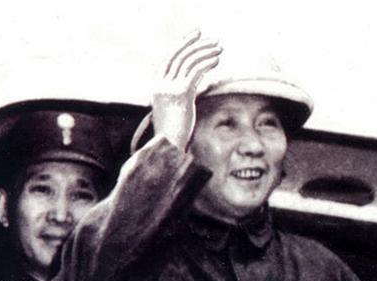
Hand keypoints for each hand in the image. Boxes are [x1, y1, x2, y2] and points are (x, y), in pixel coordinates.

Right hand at [152, 30, 221, 150]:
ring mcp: (169, 88)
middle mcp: (160, 84)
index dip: (183, 45)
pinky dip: (206, 63)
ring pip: (188, 62)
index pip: (169, 59)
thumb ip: (185, 93)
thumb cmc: (175, 132)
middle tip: (211, 38)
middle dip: (195, 44)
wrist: (168, 147)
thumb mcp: (177, 108)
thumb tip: (200, 85)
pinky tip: (216, 60)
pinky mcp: (181, 93)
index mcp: (157, 86)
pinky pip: (195, 72)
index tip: (195, 37)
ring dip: (205, 52)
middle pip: (178, 56)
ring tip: (219, 49)